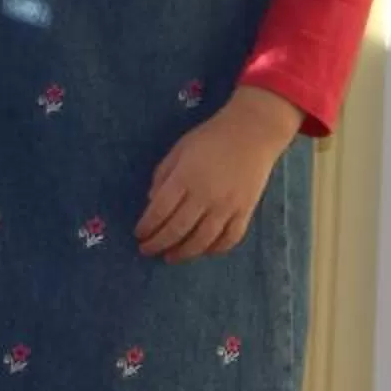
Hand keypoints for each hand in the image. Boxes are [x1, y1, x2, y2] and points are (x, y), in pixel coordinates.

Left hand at [137, 85, 303, 262]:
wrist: (252, 133)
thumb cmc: (210, 138)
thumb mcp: (178, 150)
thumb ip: (163, 175)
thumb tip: (152, 202)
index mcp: (185, 178)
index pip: (160, 210)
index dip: (147, 226)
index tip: (138, 234)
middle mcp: (205, 196)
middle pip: (177, 229)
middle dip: (158, 243)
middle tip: (147, 250)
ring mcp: (227, 207)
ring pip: (202, 240)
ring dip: (183, 253)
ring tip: (170, 257)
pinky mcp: (245, 212)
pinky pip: (229, 239)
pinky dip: (215, 250)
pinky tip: (203, 251)